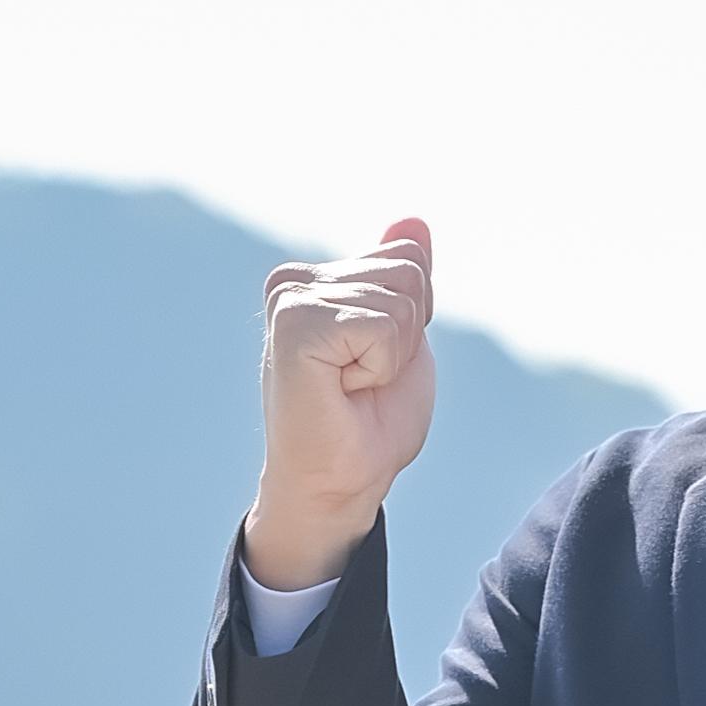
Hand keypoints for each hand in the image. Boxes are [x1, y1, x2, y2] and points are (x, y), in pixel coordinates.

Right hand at [243, 217, 436, 589]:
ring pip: (402, 297)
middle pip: (409, 270)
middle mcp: (294, 279)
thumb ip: (405, 279)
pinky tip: (343, 390)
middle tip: (364, 379)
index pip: (408, 256)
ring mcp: (290, 299)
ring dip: (393, 355)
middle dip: (408, 334)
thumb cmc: (368, 421)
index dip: (414, 317)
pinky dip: (381, 366)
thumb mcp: (403, 337)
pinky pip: (384, 326)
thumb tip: (413, 221)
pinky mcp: (295, 324)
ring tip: (352, 386)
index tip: (373, 361)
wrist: (339, 484)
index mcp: (315, 277)